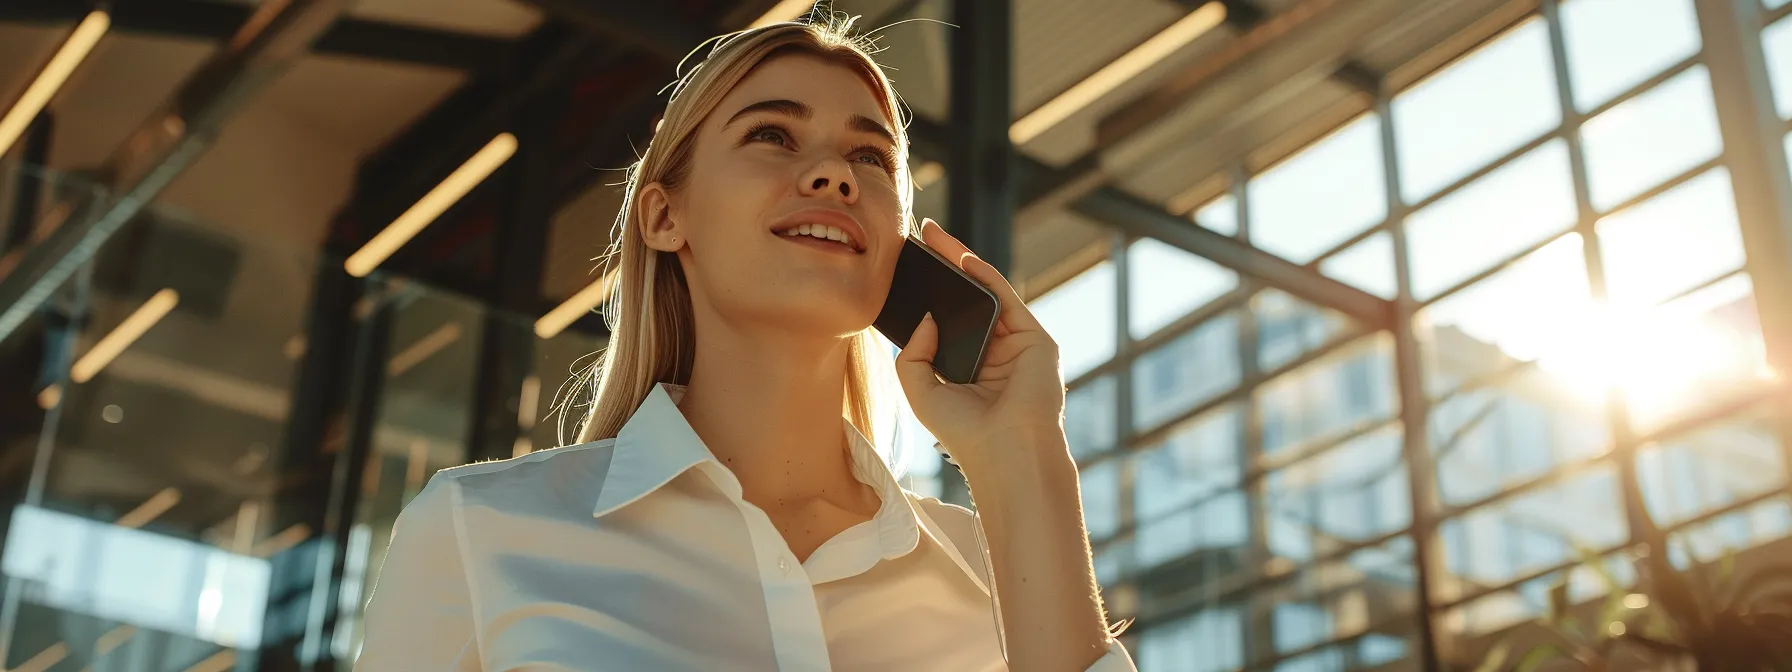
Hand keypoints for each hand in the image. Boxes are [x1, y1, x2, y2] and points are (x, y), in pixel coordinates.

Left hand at [893, 219, 1067, 475]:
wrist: (1006, 452)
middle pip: (965, 300)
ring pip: (985, 292)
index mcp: (967, 368)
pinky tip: (962, 257)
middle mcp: (992, 353)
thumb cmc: (964, 432)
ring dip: (961, 260)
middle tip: (917, 237)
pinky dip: (985, 274)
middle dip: (943, 267)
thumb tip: (926, 317)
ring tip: (932, 234)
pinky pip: (1006, 297)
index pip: (946, 322)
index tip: (902, 268)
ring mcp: (1015, 344)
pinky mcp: (1035, 339)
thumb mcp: (921, 390)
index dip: (927, 294)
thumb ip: (914, 354)